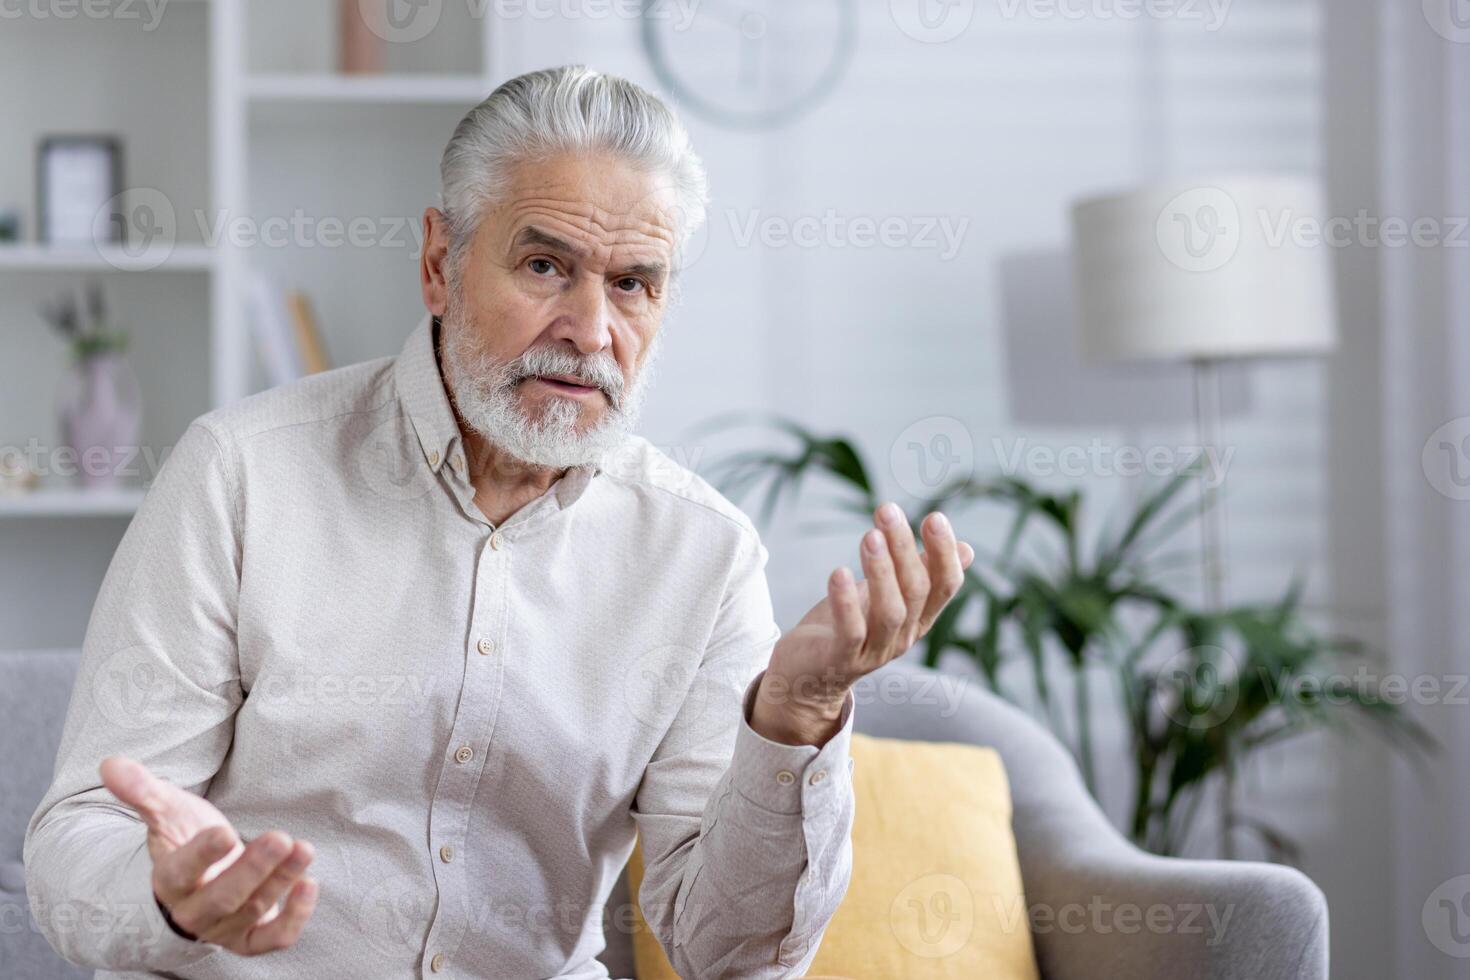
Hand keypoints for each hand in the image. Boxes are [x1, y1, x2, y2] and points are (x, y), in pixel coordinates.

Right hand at [99, 756, 317, 954]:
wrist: (199, 878)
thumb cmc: (184, 838)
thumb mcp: (167, 812)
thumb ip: (143, 790)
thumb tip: (110, 764)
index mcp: (169, 879)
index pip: (181, 872)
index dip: (202, 855)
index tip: (223, 831)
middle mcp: (194, 910)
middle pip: (222, 898)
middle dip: (253, 869)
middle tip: (280, 838)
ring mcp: (224, 927)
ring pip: (253, 911)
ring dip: (282, 881)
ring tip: (304, 848)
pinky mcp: (251, 937)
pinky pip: (273, 938)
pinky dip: (295, 918)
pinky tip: (309, 883)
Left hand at [751, 502, 974, 744]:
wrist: (809, 677)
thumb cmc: (851, 626)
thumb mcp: (888, 595)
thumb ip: (923, 572)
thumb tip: (967, 548)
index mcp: (919, 618)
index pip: (946, 586)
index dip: (944, 553)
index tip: (935, 516)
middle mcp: (904, 636)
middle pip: (916, 591)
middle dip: (905, 548)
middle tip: (887, 510)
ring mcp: (875, 651)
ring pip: (890, 612)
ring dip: (881, 572)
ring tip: (869, 536)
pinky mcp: (841, 660)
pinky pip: (850, 632)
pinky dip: (846, 603)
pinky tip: (838, 573)